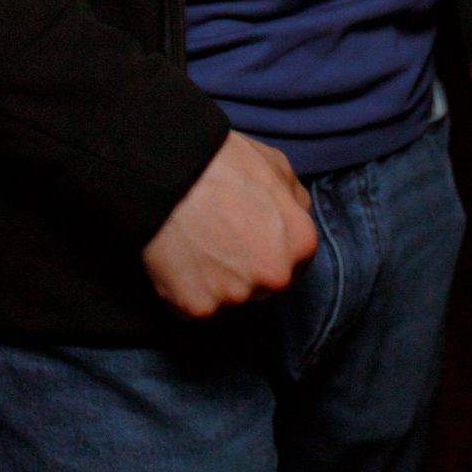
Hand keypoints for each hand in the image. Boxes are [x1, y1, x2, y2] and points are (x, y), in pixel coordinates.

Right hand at [141, 130, 317, 318]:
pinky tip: (179, 259)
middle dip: (246, 269)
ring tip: (196, 244)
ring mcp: (235, 297)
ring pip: (228, 297)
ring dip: (215, 280)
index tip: (251, 238)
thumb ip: (296, 199)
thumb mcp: (277, 165)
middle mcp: (275, 278)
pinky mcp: (196, 308)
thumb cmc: (225, 163)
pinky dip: (185, 289)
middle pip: (263, 286)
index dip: (272, 249)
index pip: (296, 264)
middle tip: (220, 238)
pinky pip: (194, 305)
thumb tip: (299, 216)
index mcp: (300, 243)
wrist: (171, 172)